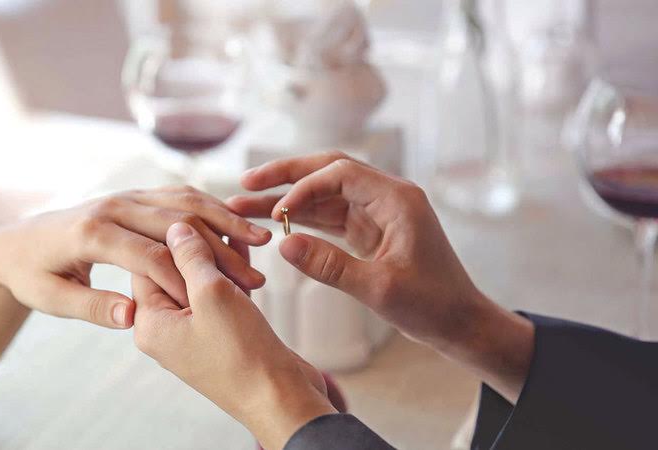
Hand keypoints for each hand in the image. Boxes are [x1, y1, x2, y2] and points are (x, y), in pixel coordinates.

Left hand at [0, 186, 270, 328]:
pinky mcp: (134, 195)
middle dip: (220, 249)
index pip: (148, 255)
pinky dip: (211, 207)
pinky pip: (178, 195)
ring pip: (184, 201)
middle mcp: (111, 206)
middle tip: (257, 272)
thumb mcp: (51, 299)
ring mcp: (124, 196)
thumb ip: (92, 306)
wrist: (16, 241)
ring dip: (225, 219)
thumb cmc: (32, 275)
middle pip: (177, 224)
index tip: (220, 300)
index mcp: (91, 233)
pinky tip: (237, 223)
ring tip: (261, 239)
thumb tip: (130, 316)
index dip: (186, 279)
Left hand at [133, 222, 334, 449]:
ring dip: (220, 256)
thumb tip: (177, 229)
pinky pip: (219, 294)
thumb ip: (190, 257)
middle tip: (220, 221)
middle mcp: (165, 328)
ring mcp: (193, 332)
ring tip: (238, 227)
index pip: (146, 263)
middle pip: (172, 270)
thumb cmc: (241, 355)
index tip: (194, 215)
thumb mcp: (212, 294)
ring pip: (199, 279)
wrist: (280, 399)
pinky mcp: (219, 333)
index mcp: (150, 322)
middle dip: (198, 245)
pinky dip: (232, 272)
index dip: (171, 236)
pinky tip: (247, 247)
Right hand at [228, 152, 533, 401]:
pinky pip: (330, 216)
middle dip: (286, 175)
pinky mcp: (371, 230)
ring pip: (325, 194)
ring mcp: (378, 212)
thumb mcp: (379, 288)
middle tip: (247, 180)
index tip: (276, 213)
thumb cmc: (432, 305)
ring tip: (246, 204)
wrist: (460, 323)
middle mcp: (387, 197)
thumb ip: (330, 266)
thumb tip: (283, 244)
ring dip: (288, 198)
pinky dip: (303, 219)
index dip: (303, 187)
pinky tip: (275, 224)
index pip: (340, 174)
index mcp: (397, 199)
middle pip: (328, 171)